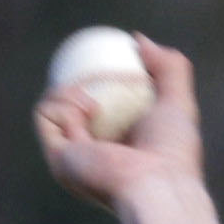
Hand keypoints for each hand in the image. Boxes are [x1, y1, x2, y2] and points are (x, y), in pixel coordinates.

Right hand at [36, 37, 200, 206]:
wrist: (159, 183)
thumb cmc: (173, 152)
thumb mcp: (178, 100)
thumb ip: (169, 67)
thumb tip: (138, 39)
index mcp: (114, 148)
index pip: (95, 108)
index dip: (97, 81)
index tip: (113, 63)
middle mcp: (88, 157)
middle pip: (66, 105)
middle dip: (77, 83)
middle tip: (101, 75)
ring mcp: (70, 159)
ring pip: (50, 106)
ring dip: (68, 90)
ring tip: (96, 101)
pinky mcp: (57, 158)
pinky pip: (45, 114)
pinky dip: (63, 103)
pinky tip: (89, 111)